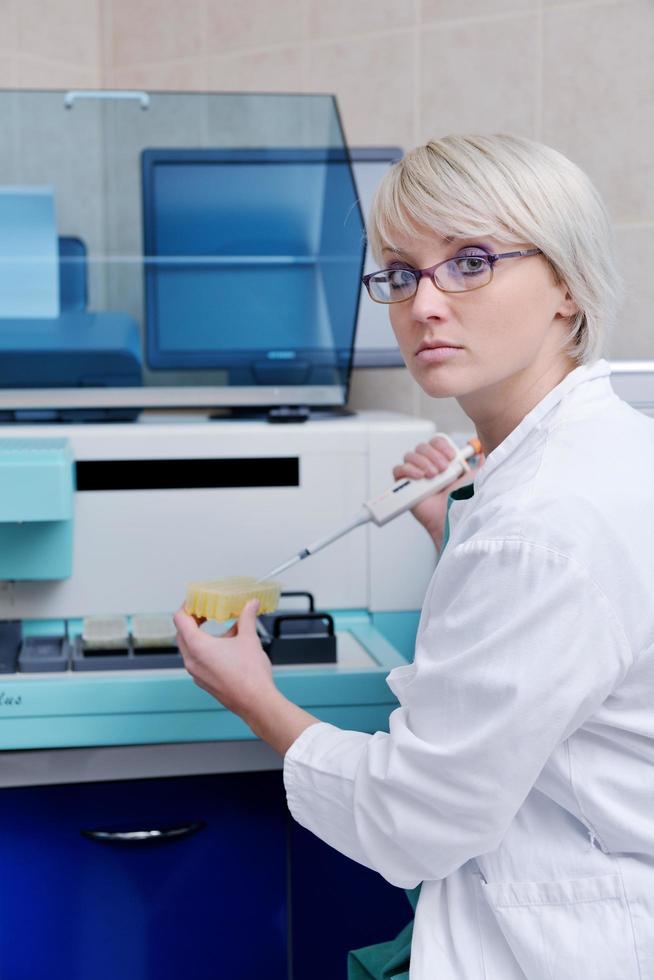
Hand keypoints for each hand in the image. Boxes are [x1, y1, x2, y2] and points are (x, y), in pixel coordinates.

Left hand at [174, 599, 319, 754]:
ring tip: (222, 629)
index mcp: (197, 646)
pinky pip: (198, 660)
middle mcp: (191, 660)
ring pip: (190, 648)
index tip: (197, 601)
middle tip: (207, 612)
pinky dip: (206, 650)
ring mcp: (196, 673)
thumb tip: (250, 605)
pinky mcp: (204, 682)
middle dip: (193, 620)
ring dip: (201, 635)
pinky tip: (226, 647)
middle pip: (182, 633)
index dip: (187, 606)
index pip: (180, 619)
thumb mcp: (249, 639)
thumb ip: (247, 618)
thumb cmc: (250, 675)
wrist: (256, 702)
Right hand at [393, 435, 483, 550]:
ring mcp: (415, 477)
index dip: (441, 445)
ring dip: (422, 462)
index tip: (452, 456)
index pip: (435, 442)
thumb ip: (480, 463)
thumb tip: (484, 450)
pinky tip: (420, 477)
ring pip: (410, 455)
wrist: (453, 519)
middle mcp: (428, 467)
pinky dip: (408, 469)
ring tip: (433, 476)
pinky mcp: (404, 487)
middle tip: (444, 469)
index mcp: (443, 462)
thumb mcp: (477, 477)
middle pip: (422, 447)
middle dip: (433, 454)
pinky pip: (398, 470)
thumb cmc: (464, 502)